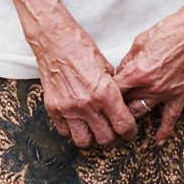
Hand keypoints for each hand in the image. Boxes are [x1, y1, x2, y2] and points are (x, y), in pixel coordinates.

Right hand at [32, 23, 138, 148]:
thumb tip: (120, 103)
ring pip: (84, 141)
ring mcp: (68, 109)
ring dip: (92, 138)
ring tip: (94, 129)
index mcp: (104, 93)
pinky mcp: (53, 108)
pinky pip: (65, 132)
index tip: (129, 131)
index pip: (123, 125)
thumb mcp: (106, 68)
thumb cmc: (81, 48)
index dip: (129, 132)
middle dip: (113, 137)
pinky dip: (73, 131)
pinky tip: (78, 122)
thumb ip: (113, 89)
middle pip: (105, 138)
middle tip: (114, 132)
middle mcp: (86, 104)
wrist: (55, 41)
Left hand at [113, 5, 183, 141]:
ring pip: (143, 111)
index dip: (105, 92)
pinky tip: (158, 140)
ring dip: (132, 116)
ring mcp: (167, 92)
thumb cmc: (169, 31)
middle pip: (126, 103)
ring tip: (123, 121)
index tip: (100, 94)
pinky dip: (165, 130)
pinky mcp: (181, 94)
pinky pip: (171, 117)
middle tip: (108, 108)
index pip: (114, 90)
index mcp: (137, 72)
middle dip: (115, 106)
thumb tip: (120, 72)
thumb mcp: (139, 42)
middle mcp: (151, 86)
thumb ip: (127, 61)